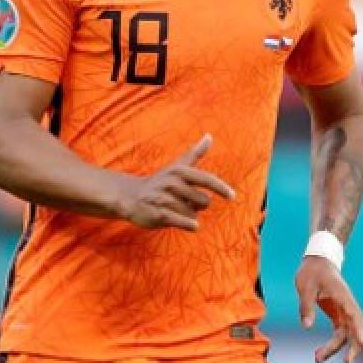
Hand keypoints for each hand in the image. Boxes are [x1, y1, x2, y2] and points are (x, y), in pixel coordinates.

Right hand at [118, 134, 234, 230]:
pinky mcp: (159, 214)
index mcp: (179, 171)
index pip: (206, 179)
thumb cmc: (159, 182)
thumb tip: (209, 136)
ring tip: (174, 209)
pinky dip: (190, 225)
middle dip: (197, 205)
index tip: (232, 196)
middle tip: (182, 202)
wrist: (131, 196)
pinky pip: (184, 222)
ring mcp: (164, 199)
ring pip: (193, 214)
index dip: (221, 188)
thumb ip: (195, 153)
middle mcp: (172, 183)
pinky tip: (190, 226)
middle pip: (203, 201)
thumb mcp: (177, 166)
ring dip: (188, 215)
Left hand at [295, 255, 362, 362]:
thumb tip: (307, 326)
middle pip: (353, 330)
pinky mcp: (337, 314)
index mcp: (343, 297)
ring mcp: (343, 311)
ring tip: (317, 359)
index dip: (359, 331)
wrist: (317, 261)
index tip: (362, 343)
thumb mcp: (305, 287)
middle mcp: (347, 306)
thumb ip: (306, 306)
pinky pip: (339, 333)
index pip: (354, 316)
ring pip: (344, 335)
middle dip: (351, 348)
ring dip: (334, 348)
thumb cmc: (312, 272)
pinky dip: (332, 344)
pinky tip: (320, 353)